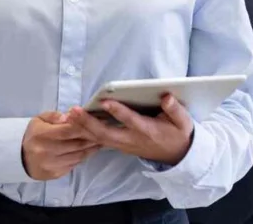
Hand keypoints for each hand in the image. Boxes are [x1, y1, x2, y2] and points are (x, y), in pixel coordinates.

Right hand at [21, 111, 101, 180]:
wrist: (20, 156)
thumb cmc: (34, 134)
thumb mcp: (40, 119)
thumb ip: (55, 116)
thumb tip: (69, 115)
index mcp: (41, 135)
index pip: (68, 130)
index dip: (84, 126)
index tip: (96, 121)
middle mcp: (46, 151)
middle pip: (76, 144)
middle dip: (92, 137)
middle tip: (104, 131)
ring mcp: (51, 165)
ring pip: (78, 156)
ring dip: (91, 148)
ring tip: (100, 140)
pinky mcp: (55, 174)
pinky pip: (74, 164)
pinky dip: (83, 156)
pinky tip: (89, 150)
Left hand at [66, 94, 193, 166]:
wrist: (177, 156)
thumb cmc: (178, 135)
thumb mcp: (184, 122)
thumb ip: (175, 110)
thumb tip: (166, 96)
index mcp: (148, 131)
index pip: (131, 121)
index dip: (118, 112)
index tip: (106, 101)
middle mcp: (132, 140)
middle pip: (107, 134)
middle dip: (89, 123)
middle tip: (74, 111)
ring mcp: (124, 145)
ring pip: (99, 138)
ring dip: (83, 128)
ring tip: (69, 115)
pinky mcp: (119, 145)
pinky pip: (100, 141)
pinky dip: (86, 132)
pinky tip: (75, 123)